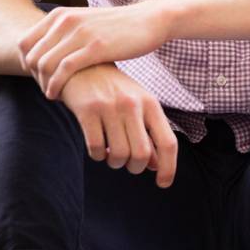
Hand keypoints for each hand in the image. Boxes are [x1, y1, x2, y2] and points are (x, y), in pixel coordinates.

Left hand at [19, 3, 171, 99]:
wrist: (149, 21)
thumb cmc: (119, 27)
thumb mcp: (86, 23)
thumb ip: (65, 33)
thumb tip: (47, 51)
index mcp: (60, 15)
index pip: (25, 43)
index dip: (26, 64)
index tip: (38, 78)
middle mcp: (66, 21)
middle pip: (32, 56)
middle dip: (34, 77)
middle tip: (46, 89)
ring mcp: (80, 33)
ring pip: (45, 64)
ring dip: (44, 84)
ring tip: (52, 94)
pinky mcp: (95, 47)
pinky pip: (64, 69)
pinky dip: (56, 85)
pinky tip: (58, 95)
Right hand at [59, 63, 177, 186]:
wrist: (80, 65)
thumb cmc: (113, 91)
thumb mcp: (137, 106)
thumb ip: (149, 134)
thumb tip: (156, 166)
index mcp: (151, 104)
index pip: (168, 143)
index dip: (169, 168)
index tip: (163, 184)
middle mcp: (133, 104)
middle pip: (142, 154)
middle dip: (135, 167)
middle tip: (128, 164)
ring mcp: (110, 107)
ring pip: (119, 154)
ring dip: (115, 163)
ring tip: (111, 155)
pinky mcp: (87, 110)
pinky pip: (96, 148)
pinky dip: (97, 156)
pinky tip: (97, 148)